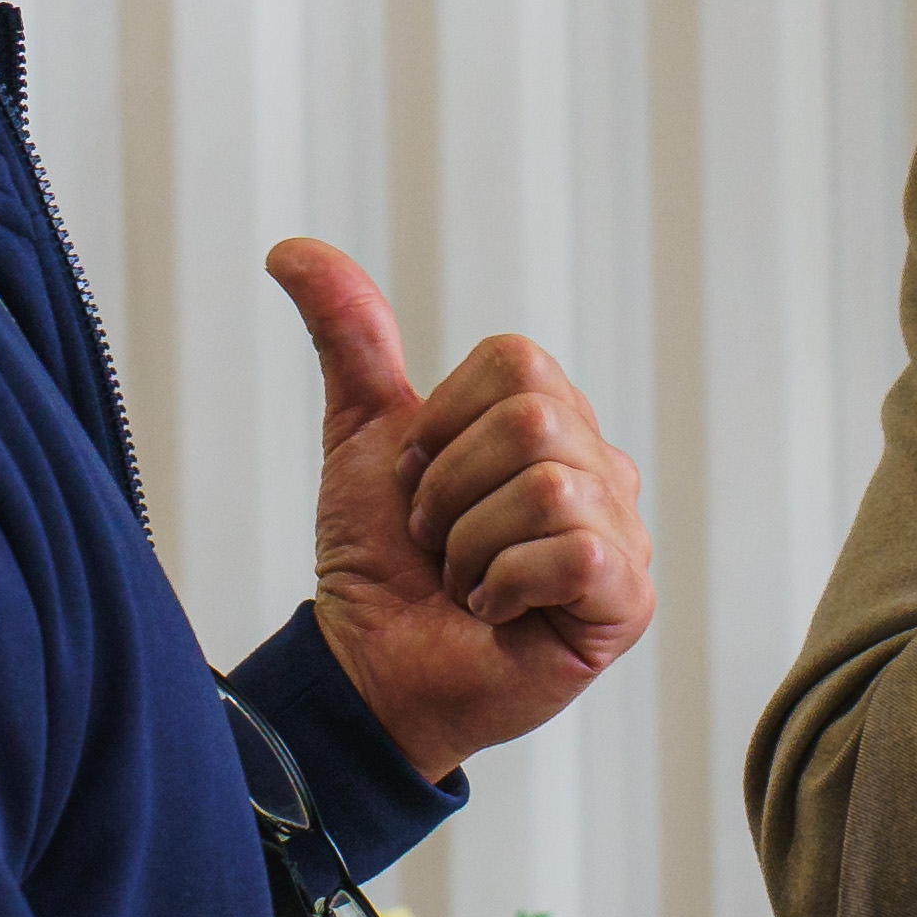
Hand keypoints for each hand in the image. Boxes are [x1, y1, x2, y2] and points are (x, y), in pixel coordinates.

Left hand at [270, 238, 654, 782]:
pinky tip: (495, 612)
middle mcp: (601, 470)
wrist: (369, 669)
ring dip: (471, 545)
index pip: (515, 362)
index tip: (417, 481)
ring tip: (465, 580)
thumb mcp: (363, 434)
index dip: (442, 423)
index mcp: (554, 421)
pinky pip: (576, 552)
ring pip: (548, 486)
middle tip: (438, 541)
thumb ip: (350, 335)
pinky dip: (506, 584)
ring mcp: (623, 537)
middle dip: (449, 488)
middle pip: (531, 419)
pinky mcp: (625, 601)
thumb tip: (291, 247)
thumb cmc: (378, 559)